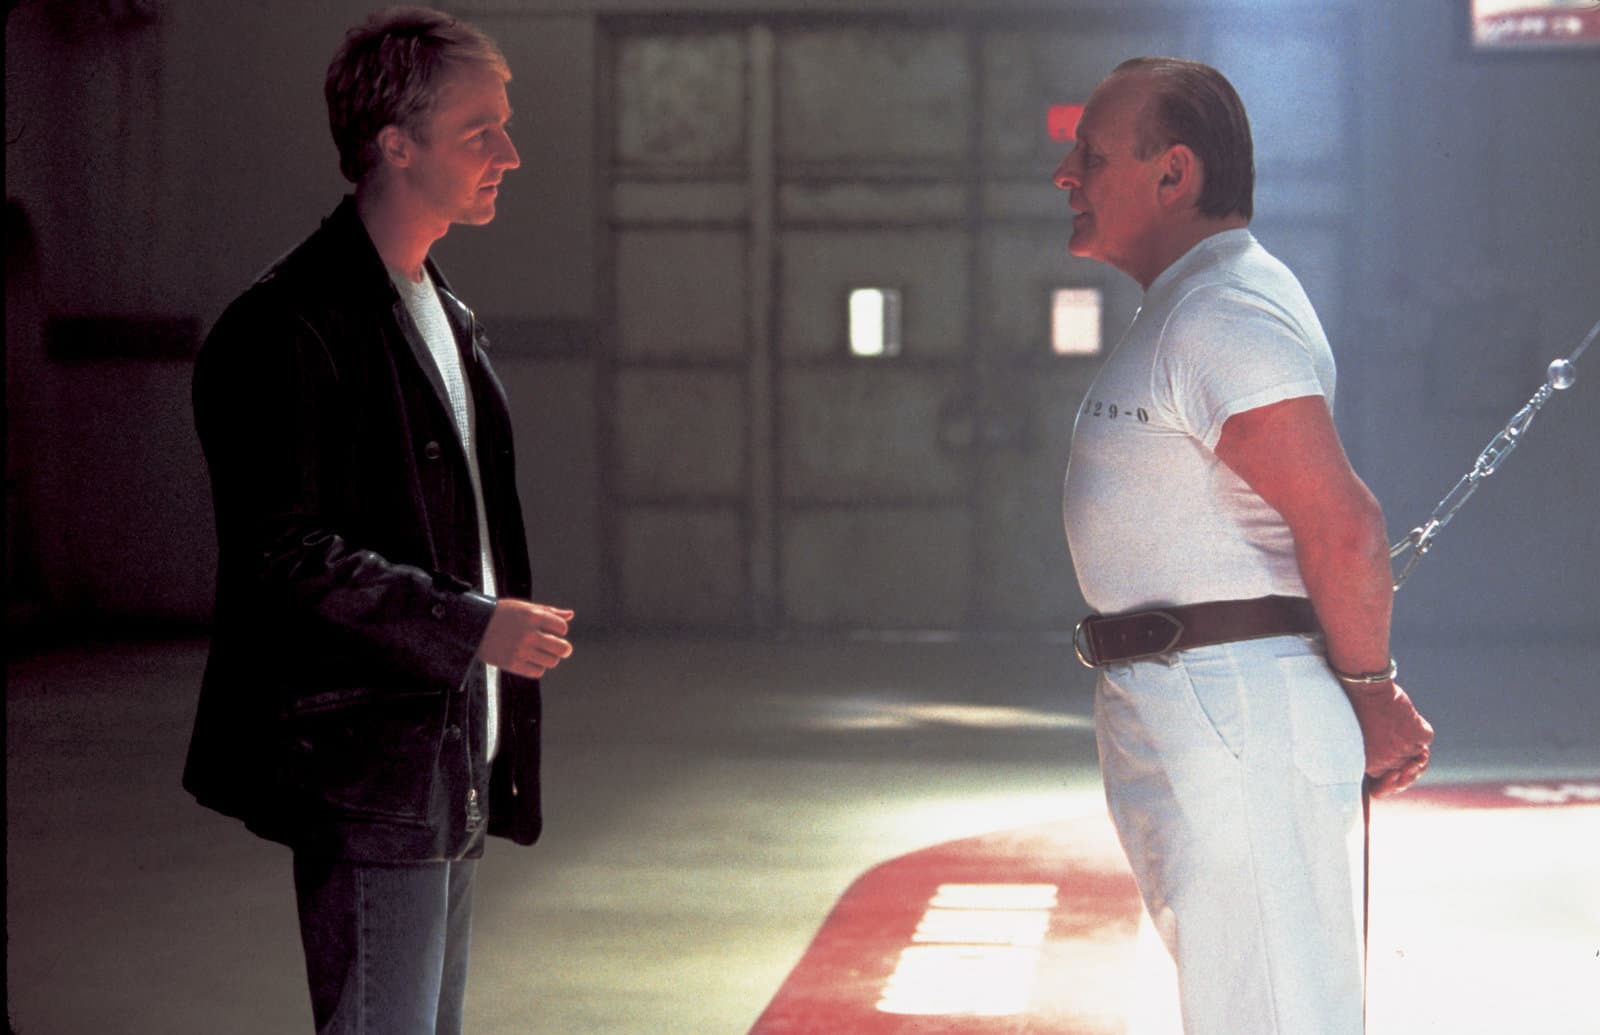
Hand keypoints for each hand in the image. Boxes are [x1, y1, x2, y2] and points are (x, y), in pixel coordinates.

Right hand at [477, 599, 573, 678]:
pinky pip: (538, 672)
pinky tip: (530, 659)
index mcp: (533, 616)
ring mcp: (521, 650)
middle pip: (562, 648)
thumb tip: (570, 614)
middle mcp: (529, 634)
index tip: (553, 631)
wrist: (472, 626)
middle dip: (564, 648)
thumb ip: (549, 611)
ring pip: (552, 661)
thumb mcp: (524, 607)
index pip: (562, 628)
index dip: (560, 630)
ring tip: (540, 652)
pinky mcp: (512, 664)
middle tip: (560, 648)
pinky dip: (538, 667)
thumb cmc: (501, 614)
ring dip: (550, 658)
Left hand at [1344, 679, 1432, 796]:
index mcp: (1370, 766)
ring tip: (1406, 734)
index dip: (1393, 781)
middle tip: (1410, 760)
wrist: (1363, 688)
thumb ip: (1371, 757)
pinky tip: (1409, 719)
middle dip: (1409, 768)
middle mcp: (1387, 761)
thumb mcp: (1357, 741)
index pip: (1386, 786)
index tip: (1397, 774)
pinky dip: (1420, 729)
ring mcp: (1403, 749)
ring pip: (1419, 756)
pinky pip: (1425, 737)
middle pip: (1406, 774)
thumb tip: (1387, 768)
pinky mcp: (1417, 734)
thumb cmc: (1354, 710)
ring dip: (1416, 747)